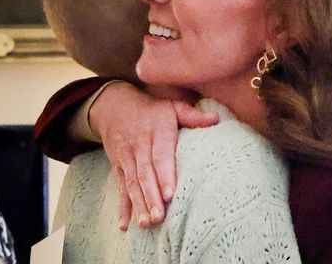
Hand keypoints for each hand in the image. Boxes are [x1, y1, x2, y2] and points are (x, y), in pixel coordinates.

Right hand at [88, 82, 218, 229]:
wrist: (114, 106)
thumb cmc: (151, 110)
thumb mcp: (171, 106)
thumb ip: (192, 115)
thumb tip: (217, 119)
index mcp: (156, 131)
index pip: (160, 156)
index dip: (164, 175)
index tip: (169, 194)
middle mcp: (139, 146)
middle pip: (145, 174)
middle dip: (151, 197)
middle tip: (159, 217)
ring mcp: (127, 158)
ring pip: (132, 184)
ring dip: (139, 205)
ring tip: (146, 224)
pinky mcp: (119, 167)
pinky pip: (120, 188)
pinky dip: (122, 207)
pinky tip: (124, 224)